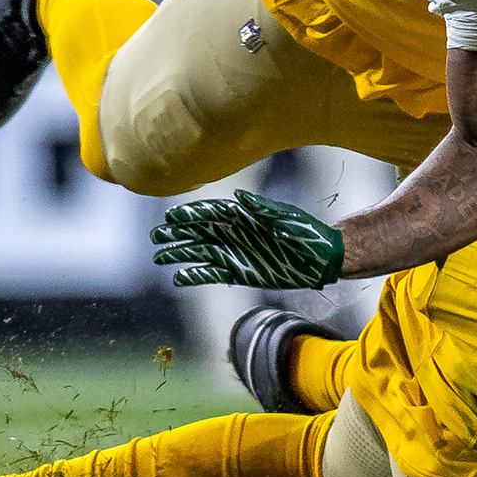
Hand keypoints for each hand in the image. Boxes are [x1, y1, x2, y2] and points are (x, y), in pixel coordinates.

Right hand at [150, 189, 344, 288]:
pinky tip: (178, 277)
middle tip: (155, 236)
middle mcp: (234, 233)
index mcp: (242, 215)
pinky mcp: (239, 272)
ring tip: (159, 256)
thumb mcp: (285, 216)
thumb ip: (260, 208)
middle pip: (198, 231)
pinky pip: (212, 273)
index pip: (210, 213)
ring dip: (179, 253)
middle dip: (177, 232)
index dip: (190, 214)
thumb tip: (238, 198)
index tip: (171, 216)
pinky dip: (195, 275)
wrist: (320, 257)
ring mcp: (234, 253)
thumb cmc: (304, 232)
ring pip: (200, 252)